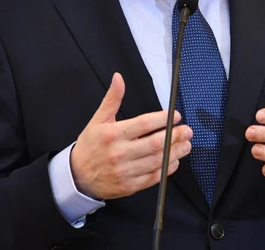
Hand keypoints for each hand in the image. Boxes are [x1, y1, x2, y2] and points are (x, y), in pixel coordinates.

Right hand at [70, 73, 192, 199]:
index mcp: (113, 134)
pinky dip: (166, 169)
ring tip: (186, 145)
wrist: (77, 176)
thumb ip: (112, 99)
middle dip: (175, 136)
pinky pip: (152, 178)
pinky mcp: (129, 186)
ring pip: (157, 161)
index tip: (175, 116)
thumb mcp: (98, 119)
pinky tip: (174, 161)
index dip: (163, 119)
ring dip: (175, 152)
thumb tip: (118, 78)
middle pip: (154, 143)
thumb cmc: (90, 145)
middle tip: (187, 131)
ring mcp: (125, 171)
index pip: (144, 124)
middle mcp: (120, 153)